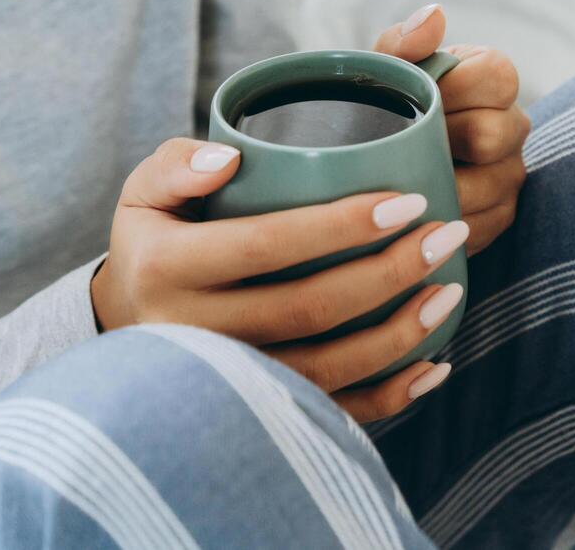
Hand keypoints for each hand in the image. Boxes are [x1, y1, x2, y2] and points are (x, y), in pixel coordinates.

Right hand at [91, 139, 466, 421]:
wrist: (125, 324)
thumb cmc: (153, 241)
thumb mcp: (143, 193)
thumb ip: (176, 165)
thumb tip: (229, 159)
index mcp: (167, 269)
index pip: (268, 244)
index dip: (342, 226)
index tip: (408, 201)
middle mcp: (193, 335)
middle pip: (308, 308)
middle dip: (389, 272)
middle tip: (446, 235)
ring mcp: (225, 384)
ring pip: (325, 368)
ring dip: (399, 335)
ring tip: (449, 290)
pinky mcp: (252, 415)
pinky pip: (328, 413)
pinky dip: (389, 396)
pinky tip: (434, 364)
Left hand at [373, 3, 529, 256]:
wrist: (366, 163)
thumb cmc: (380, 107)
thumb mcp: (383, 72)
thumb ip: (403, 42)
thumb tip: (434, 16)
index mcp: (492, 80)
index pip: (499, 76)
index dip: (454, 88)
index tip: (417, 98)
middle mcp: (511, 126)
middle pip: (493, 134)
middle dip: (442, 140)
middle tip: (402, 143)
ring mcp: (508, 175)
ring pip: (487, 186)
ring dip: (437, 186)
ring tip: (401, 181)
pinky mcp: (497, 218)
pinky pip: (478, 226)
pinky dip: (439, 222)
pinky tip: (411, 214)